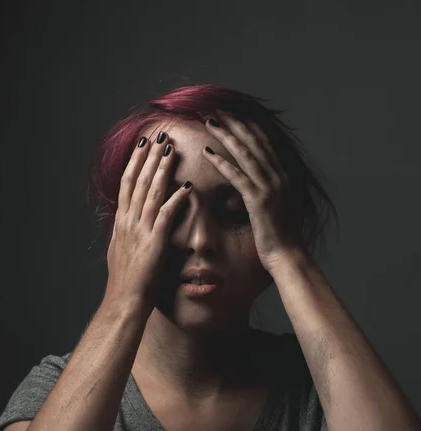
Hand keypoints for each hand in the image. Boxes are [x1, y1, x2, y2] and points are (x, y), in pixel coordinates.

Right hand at [103, 132, 191, 316]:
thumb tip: (127, 218)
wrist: (124, 301)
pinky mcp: (154, 243)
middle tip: (159, 135)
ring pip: (150, 192)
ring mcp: (140, 230)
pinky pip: (165, 215)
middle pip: (138, 181)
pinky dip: (175, 199)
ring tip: (171, 150)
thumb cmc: (126, 281)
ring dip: (162, 169)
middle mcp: (129, 221)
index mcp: (122, 221)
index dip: (136, 162)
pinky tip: (186, 186)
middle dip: (149, 156)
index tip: (143, 144)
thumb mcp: (122, 250)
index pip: (128, 184)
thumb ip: (126, 231)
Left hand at [202, 110, 308, 272]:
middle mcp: (279, 175)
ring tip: (208, 122)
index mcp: (284, 175)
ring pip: (244, 153)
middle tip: (215, 109)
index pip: (264, 142)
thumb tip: (258, 180)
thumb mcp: (278, 206)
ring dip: (225, 134)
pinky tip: (207, 151)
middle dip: (234, 122)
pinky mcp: (259, 200)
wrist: (287, 255)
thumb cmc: (280, 235)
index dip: (247, 125)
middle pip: (254, 141)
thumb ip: (271, 189)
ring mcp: (270, 186)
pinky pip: (236, 175)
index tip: (232, 113)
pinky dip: (221, 161)